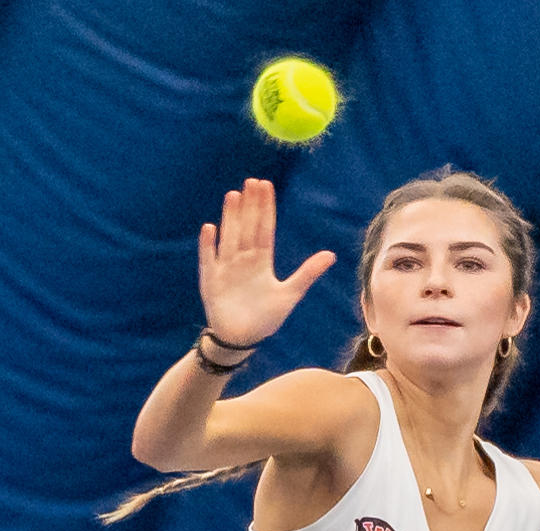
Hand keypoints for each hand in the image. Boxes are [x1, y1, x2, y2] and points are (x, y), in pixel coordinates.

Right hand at [198, 179, 336, 349]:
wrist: (242, 338)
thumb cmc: (266, 317)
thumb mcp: (290, 294)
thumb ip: (308, 273)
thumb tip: (331, 255)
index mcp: (262, 261)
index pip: (264, 228)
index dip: (265, 208)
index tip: (266, 186)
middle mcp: (243, 259)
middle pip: (247, 227)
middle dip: (249, 205)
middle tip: (251, 182)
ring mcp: (226, 268)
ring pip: (229, 237)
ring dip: (231, 218)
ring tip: (233, 196)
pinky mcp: (211, 280)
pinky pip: (209, 259)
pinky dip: (209, 245)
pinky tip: (210, 228)